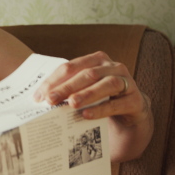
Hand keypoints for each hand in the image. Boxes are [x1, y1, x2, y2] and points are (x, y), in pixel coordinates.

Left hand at [35, 51, 149, 126]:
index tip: (39, 95)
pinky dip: (101, 109)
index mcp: (96, 60)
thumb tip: (40, 99)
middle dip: (66, 87)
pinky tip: (87, 115)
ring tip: (71, 104)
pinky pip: (117, 104)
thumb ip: (67, 89)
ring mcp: (126, 81)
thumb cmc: (102, 97)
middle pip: (87, 74)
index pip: (71, 66)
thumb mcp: (85, 89)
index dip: (54, 80)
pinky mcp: (135, 100)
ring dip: (86, 94)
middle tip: (50, 99)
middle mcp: (112, 67)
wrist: (130, 110)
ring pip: (105, 85)